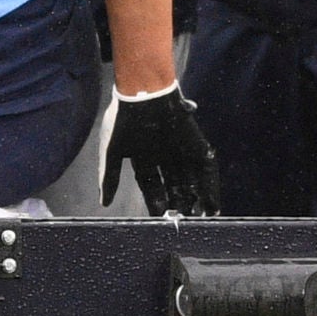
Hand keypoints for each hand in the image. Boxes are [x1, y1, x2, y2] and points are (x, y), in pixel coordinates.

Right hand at [103, 83, 221, 215]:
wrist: (142, 92)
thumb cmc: (122, 119)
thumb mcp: (111, 151)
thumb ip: (109, 177)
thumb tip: (104, 203)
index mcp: (143, 156)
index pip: (152, 186)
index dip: (156, 203)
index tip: (160, 221)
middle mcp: (163, 154)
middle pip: (173, 185)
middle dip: (177, 204)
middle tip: (182, 223)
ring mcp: (181, 149)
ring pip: (190, 179)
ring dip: (196, 199)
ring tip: (200, 219)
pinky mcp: (195, 143)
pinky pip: (205, 168)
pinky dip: (209, 187)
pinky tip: (212, 205)